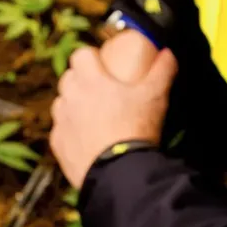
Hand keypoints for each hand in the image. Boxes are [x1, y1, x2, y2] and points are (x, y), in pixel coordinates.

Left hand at [50, 46, 177, 188]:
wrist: (118, 172)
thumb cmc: (136, 129)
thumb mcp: (155, 96)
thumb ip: (162, 71)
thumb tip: (168, 54)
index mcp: (90, 80)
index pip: (80, 55)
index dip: (91, 57)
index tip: (103, 65)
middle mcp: (70, 98)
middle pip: (68, 79)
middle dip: (81, 81)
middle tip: (100, 92)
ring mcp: (61, 122)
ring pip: (62, 105)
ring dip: (73, 106)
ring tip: (93, 118)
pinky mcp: (58, 145)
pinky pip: (61, 132)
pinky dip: (70, 133)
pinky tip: (87, 140)